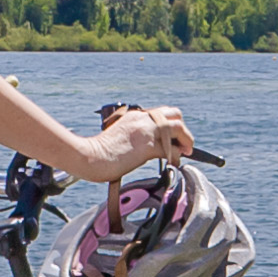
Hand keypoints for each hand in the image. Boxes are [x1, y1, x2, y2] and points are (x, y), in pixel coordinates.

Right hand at [71, 102, 194, 181]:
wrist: (90, 156)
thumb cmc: (99, 152)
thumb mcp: (119, 135)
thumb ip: (134, 136)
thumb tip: (144, 148)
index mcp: (135, 116)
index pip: (162, 113)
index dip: (172, 124)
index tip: (175, 136)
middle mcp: (143, 119)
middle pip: (175, 115)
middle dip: (183, 129)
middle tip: (185, 144)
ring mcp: (147, 131)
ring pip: (178, 128)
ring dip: (186, 140)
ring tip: (187, 151)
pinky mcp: (148, 146)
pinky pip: (172, 150)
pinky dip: (177, 157)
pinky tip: (175, 163)